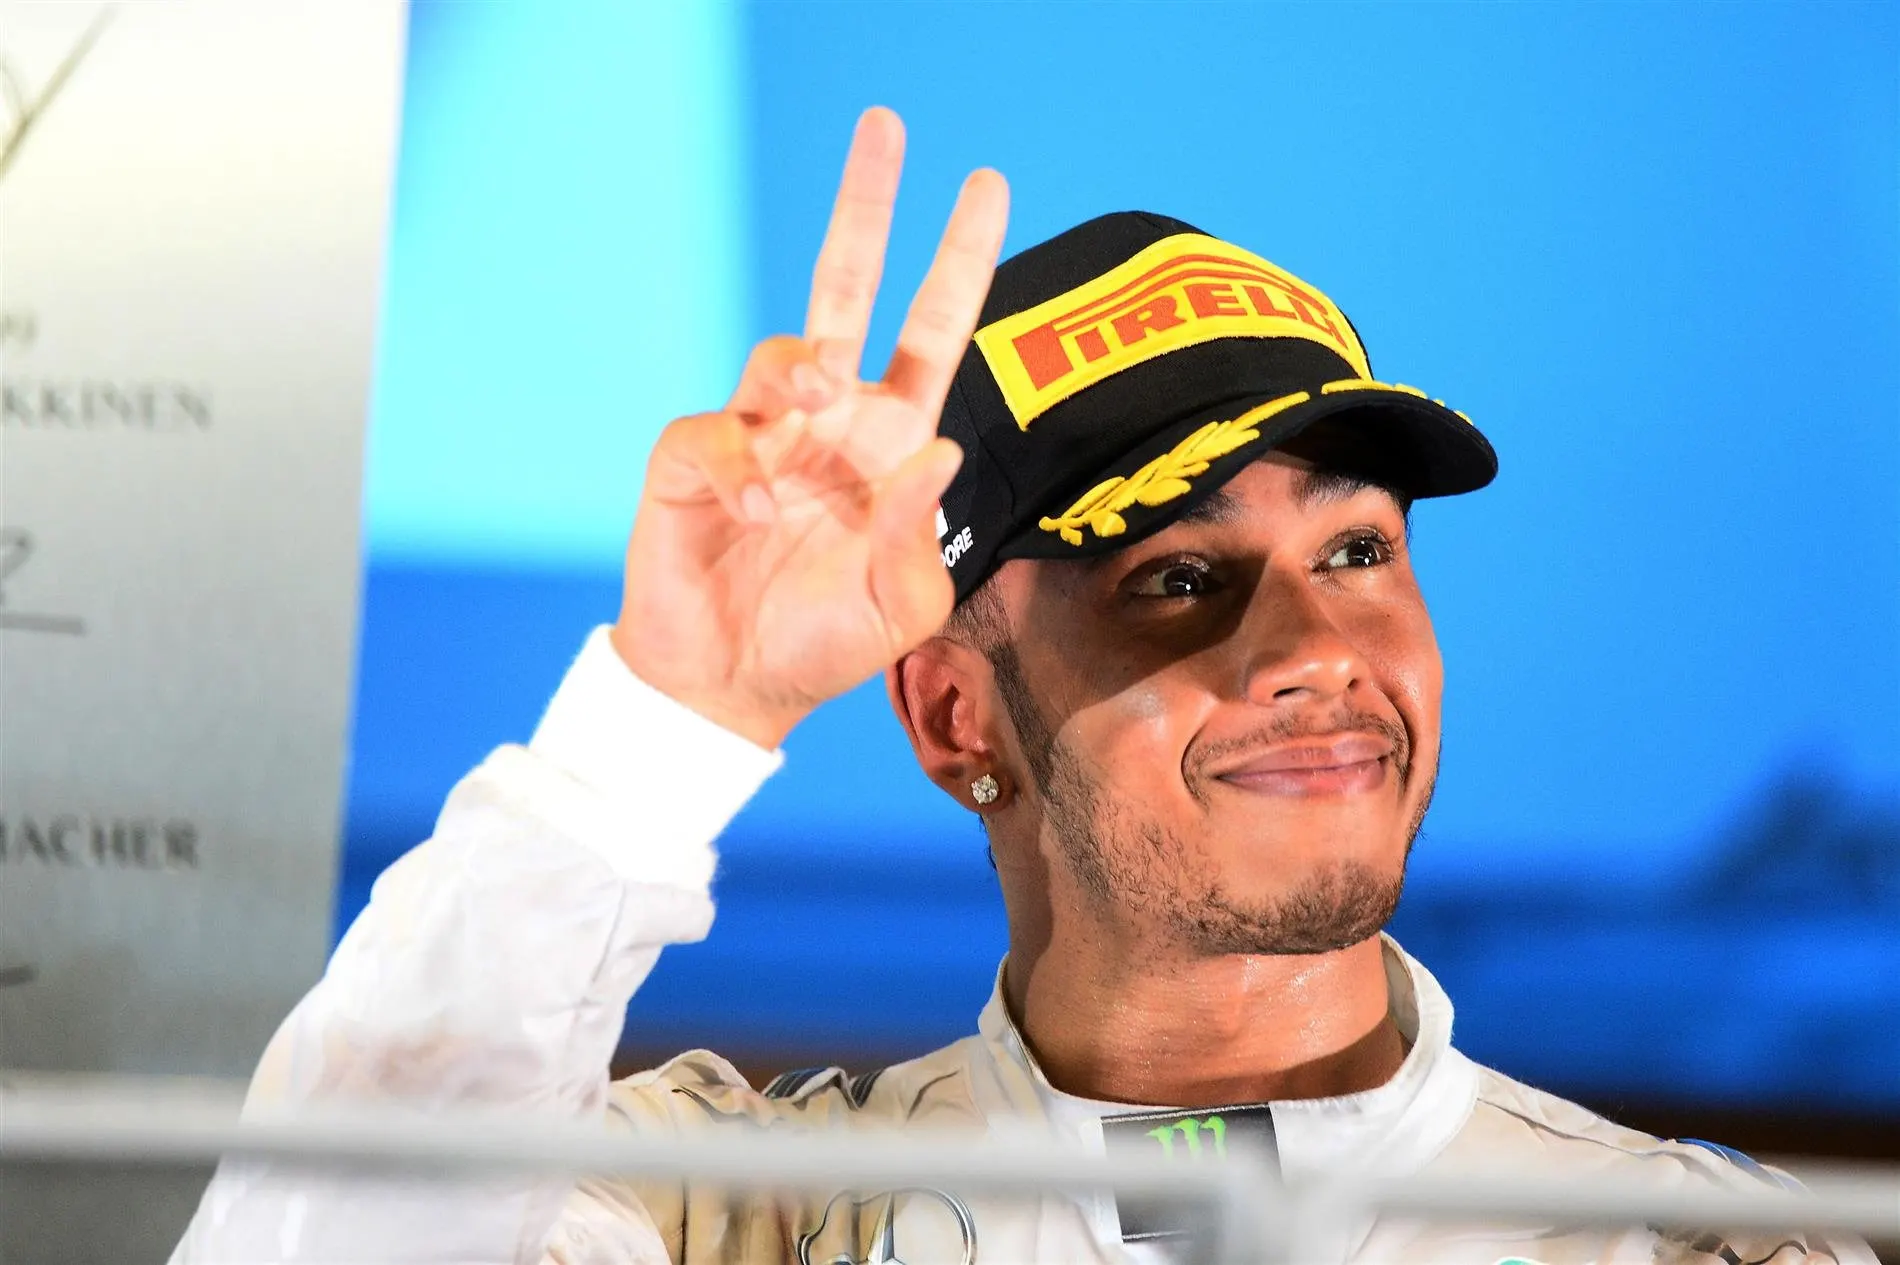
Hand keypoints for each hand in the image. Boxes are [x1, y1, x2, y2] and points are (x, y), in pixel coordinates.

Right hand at [612, 108, 1009, 749]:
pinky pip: (714, 432)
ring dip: (799, 363)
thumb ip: (923, 534)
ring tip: (814, 397)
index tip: (988, 184)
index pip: (932, 331)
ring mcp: (759, 433)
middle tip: (888, 125)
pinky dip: (741, 468)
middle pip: (847, 289)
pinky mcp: (694, 460)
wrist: (734, 689)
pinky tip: (761, 516)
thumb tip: (940, 448)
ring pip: (779, 349)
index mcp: (890, 439)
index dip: (960, 261)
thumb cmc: (826, 642)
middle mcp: (827, 418)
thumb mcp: (903, 605)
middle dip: (868, 208)